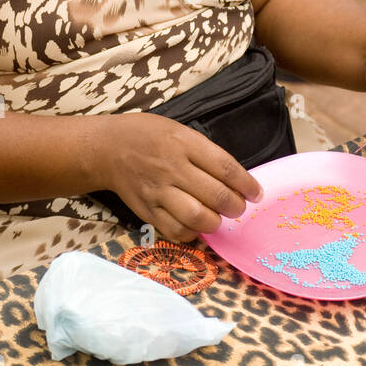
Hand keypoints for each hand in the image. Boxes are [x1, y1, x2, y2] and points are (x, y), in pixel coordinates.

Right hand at [94, 113, 262, 240]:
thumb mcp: (180, 131)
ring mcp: (158, 191)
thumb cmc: (149, 135)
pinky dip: (192, 233)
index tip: (256, 194)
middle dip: (236, 207)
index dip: (247, 185)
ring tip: (218, 218)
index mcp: (184, 143)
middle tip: (238, 208)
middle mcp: (172, 167)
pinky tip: (196, 226)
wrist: (109, 148)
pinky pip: (175, 230)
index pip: (226, 167)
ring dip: (216, 222)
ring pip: (197, 217)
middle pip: (216, 195)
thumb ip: (206, 154)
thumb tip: (236, 181)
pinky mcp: (147, 210)